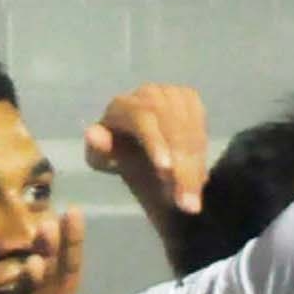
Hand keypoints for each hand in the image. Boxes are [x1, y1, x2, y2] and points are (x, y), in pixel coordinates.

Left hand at [85, 84, 208, 215]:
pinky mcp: (189, 98)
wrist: (143, 158)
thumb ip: (99, 151)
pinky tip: (198, 180)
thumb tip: (92, 134)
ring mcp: (171, 93)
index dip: (155, 141)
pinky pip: (200, 129)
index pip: (142, 117)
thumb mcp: (103, 161)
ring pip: (189, 130)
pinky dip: (201, 156)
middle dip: (181, 165)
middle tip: (184, 201)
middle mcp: (147, 93)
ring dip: (194, 167)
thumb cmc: (120, 159)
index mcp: (121, 104)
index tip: (166, 170)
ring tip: (192, 200)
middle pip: (171, 126)